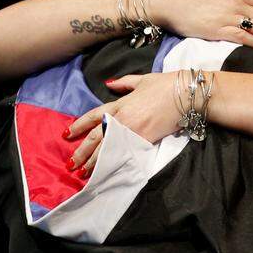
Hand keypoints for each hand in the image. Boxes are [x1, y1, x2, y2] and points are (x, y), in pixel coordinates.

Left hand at [62, 72, 182, 176]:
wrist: (185, 95)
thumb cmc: (165, 85)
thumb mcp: (142, 80)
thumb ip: (123, 83)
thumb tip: (109, 83)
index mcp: (119, 104)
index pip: (93, 116)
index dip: (78, 125)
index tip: (67, 134)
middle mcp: (122, 118)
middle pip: (96, 137)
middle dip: (82, 151)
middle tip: (71, 164)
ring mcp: (132, 131)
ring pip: (107, 148)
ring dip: (95, 161)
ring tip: (85, 172)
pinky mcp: (145, 140)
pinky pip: (124, 154)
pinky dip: (114, 164)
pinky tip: (107, 172)